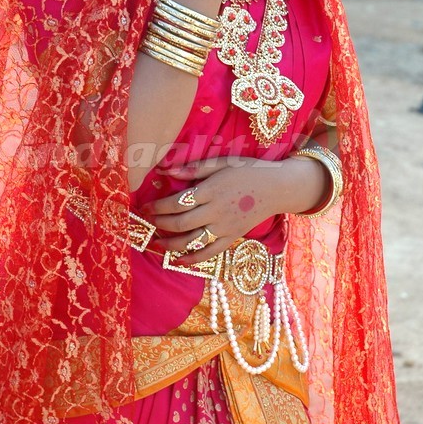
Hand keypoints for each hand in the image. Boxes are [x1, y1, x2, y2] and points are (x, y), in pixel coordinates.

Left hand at [141, 157, 277, 264]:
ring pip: (193, 241)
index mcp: (211, 190)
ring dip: (172, 244)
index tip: (145, 206)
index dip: (158, 206)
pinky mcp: (232, 237)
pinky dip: (193, 259)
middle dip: (161, 223)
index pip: (178, 202)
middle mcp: (216, 211)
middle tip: (148, 221)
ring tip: (158, 242)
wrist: (277, 187)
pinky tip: (179, 260)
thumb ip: (193, 168)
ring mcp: (225, 227)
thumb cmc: (247, 170)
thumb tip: (165, 170)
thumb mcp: (221, 162)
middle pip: (182, 222)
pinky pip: (210, 252)